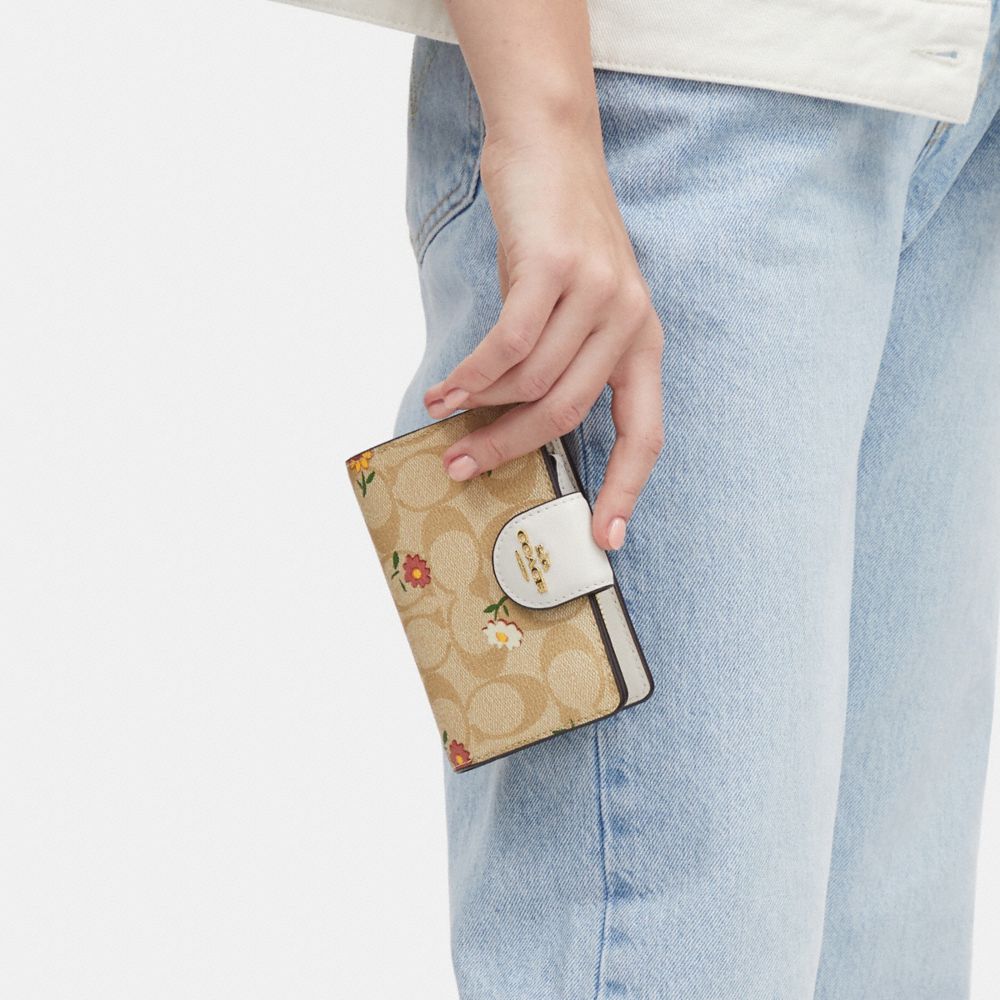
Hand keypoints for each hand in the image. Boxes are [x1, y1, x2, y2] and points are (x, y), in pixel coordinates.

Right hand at [424, 114, 664, 550]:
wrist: (550, 148)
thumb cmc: (556, 238)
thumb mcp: (575, 306)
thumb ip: (562, 362)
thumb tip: (513, 424)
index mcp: (642, 342)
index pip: (646, 434)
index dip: (625, 491)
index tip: (604, 539)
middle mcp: (630, 321)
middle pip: (567, 413)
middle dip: (511, 448)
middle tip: (465, 469)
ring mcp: (598, 293)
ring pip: (530, 380)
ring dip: (479, 408)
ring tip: (444, 415)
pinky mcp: (556, 268)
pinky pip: (508, 346)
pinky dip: (471, 375)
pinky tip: (446, 391)